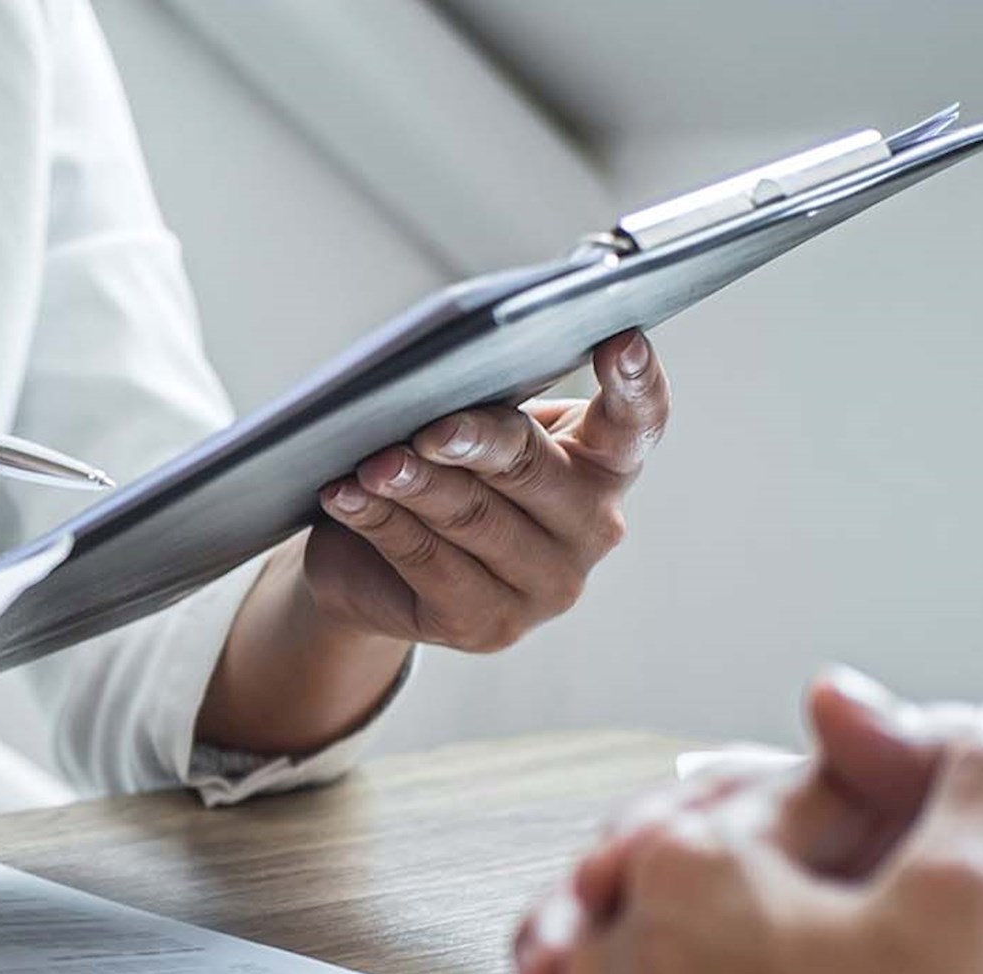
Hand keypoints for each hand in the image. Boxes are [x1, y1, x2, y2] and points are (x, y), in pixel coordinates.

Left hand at [305, 330, 665, 652]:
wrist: (378, 568)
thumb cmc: (443, 475)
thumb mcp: (474, 432)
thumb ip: (483, 407)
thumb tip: (438, 385)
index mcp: (604, 465)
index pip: (637, 422)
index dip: (635, 382)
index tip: (622, 340)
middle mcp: (593, 527)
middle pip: (533, 469)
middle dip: (478, 441)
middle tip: (431, 428)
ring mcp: (547, 586)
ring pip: (472, 518)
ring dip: (415, 484)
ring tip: (373, 463)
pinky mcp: (487, 625)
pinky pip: (427, 561)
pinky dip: (380, 521)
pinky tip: (346, 496)